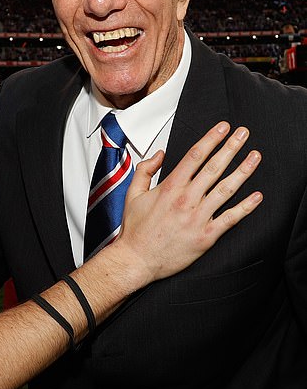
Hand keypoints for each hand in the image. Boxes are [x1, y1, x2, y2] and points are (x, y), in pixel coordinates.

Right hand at [112, 122, 261, 284]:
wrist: (136, 259)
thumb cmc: (135, 230)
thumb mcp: (132, 194)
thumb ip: (145, 170)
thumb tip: (159, 155)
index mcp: (170, 188)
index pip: (195, 155)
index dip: (211, 139)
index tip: (223, 128)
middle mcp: (186, 200)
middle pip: (214, 167)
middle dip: (231, 147)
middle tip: (243, 134)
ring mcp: (197, 218)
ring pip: (226, 189)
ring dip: (243, 171)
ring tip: (255, 157)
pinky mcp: (205, 236)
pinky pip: (230, 219)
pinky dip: (245, 207)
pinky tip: (256, 197)